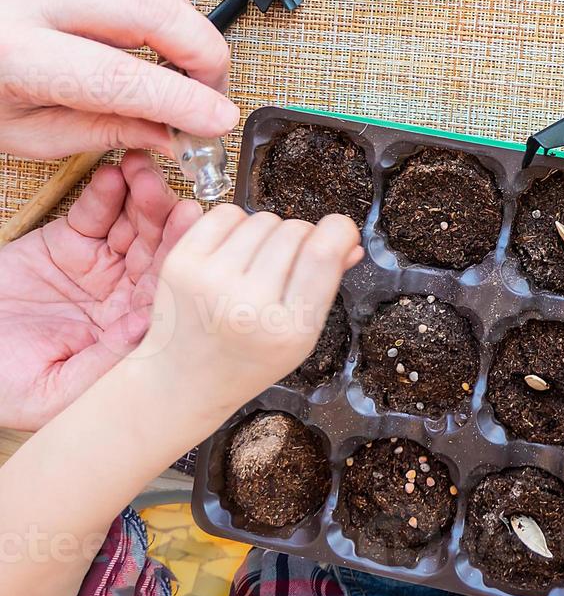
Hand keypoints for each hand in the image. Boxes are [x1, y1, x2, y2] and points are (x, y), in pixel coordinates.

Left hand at [0, 0, 238, 158]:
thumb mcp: (30, 133)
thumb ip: (107, 132)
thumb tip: (175, 135)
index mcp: (15, 53)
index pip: (118, 75)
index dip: (180, 100)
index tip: (217, 122)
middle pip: (153, 10)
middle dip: (205, 55)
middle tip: (214, 98)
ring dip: (194, 40)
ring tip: (192, 84)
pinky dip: (175, 25)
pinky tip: (169, 59)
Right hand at [0, 151, 200, 430]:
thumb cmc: (5, 385)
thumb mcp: (55, 389)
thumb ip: (103, 360)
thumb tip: (146, 327)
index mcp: (131, 329)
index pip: (166, 287)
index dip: (179, 253)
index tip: (189, 221)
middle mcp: (124, 294)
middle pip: (157, 249)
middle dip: (164, 217)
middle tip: (169, 189)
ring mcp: (99, 265)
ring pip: (132, 225)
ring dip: (142, 195)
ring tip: (142, 171)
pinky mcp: (69, 243)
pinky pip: (94, 213)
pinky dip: (105, 192)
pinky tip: (114, 174)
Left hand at [142, 205, 363, 415]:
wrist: (182, 382)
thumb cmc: (247, 360)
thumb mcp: (300, 337)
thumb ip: (326, 286)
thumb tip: (350, 243)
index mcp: (287, 330)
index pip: (322, 254)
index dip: (339, 230)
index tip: (340, 231)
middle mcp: (247, 305)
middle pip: (294, 231)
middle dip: (301, 237)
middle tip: (289, 263)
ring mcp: (209, 282)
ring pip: (262, 219)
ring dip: (269, 232)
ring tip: (258, 262)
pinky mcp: (181, 264)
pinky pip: (225, 214)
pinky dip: (237, 223)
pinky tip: (233, 250)